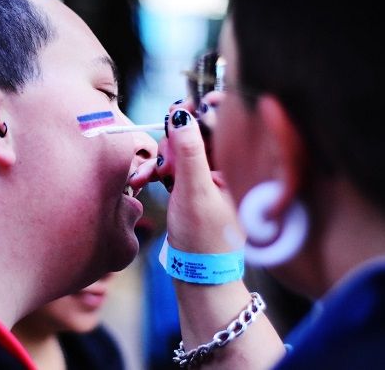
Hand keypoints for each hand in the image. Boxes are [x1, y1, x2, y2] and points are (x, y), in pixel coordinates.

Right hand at [155, 104, 242, 252]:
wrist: (199, 277)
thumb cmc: (204, 240)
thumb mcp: (194, 192)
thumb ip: (189, 152)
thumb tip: (182, 113)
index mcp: (240, 167)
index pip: (224, 123)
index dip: (202, 110)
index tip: (181, 106)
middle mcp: (228, 169)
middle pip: (198, 134)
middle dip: (173, 141)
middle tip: (161, 156)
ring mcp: (211, 178)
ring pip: (183, 151)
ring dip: (161, 158)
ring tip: (148, 176)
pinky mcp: (195, 189)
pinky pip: (176, 168)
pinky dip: (159, 171)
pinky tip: (144, 180)